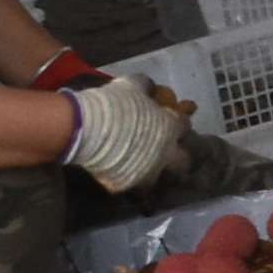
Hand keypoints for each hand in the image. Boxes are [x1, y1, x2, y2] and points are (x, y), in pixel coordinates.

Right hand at [66, 71, 188, 192]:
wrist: (87, 128)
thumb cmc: (113, 103)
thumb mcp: (132, 85)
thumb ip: (146, 87)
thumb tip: (149, 87)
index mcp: (169, 128)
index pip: (184, 125)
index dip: (179, 122)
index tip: (173, 120)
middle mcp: (165, 154)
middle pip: (185, 162)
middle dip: (181, 158)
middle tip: (170, 154)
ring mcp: (148, 172)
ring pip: (162, 180)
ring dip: (157, 174)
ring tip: (147, 170)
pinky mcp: (128, 185)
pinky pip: (134, 187)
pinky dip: (132, 181)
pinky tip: (124, 176)